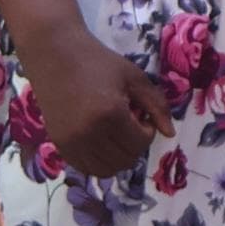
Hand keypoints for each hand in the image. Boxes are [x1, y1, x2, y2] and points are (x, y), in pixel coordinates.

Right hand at [17, 16, 173, 176]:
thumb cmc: (99, 62)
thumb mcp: (135, 78)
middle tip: (131, 123)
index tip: (142, 115)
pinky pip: (85, 168)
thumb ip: (157, 105)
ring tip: (117, 132)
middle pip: (125, 159)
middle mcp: (88, 134)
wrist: (54, 56)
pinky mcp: (59, 145)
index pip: (140, 143)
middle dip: (135, 144)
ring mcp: (70, 142)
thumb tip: (170, 133)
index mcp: (110, 114)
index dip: (148, 131)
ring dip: (119, 155)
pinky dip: (100, 161)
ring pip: (106, 169)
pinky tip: (103, 140)